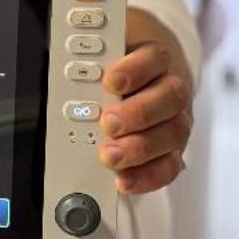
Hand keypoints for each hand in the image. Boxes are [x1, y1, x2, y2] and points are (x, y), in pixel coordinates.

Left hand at [99, 42, 192, 193]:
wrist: (136, 91)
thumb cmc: (112, 77)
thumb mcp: (100, 63)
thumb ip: (88, 68)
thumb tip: (64, 74)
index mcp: (152, 61)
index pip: (154, 58)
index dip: (135, 69)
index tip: (111, 81)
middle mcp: (168, 90)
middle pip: (169, 97)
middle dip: (138, 113)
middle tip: (109, 124)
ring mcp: (174, 121)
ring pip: (173, 132)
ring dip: (140, 147)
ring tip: (110, 156)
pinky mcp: (171, 151)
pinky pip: (169, 165)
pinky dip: (147, 175)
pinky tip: (125, 180)